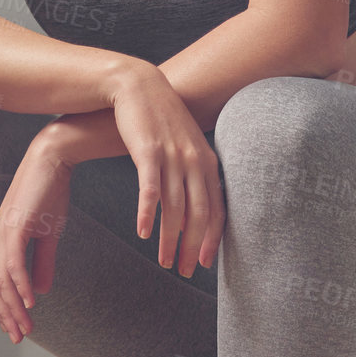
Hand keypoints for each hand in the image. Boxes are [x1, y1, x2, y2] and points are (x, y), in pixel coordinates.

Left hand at [0, 140, 72, 342]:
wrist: (53, 160)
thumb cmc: (50, 192)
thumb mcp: (49, 234)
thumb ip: (43, 262)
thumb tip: (41, 290)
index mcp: (1, 240)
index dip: (5, 308)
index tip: (17, 329)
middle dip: (7, 316)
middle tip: (19, 337)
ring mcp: (3, 232)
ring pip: (3, 280)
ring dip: (14, 307)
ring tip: (26, 328)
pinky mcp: (15, 227)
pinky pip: (15, 264)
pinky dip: (21, 286)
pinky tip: (31, 303)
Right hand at [108, 65, 225, 276]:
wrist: (139, 86)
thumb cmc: (161, 119)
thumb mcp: (186, 144)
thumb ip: (193, 171)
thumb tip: (195, 204)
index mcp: (206, 162)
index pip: (216, 209)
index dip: (211, 239)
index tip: (203, 263)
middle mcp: (193, 161)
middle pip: (198, 214)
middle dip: (192, 246)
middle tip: (183, 270)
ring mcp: (172, 156)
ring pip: (174, 207)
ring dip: (169, 239)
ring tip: (163, 261)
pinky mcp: (148, 151)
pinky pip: (150, 189)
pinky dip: (147, 214)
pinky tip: (142, 233)